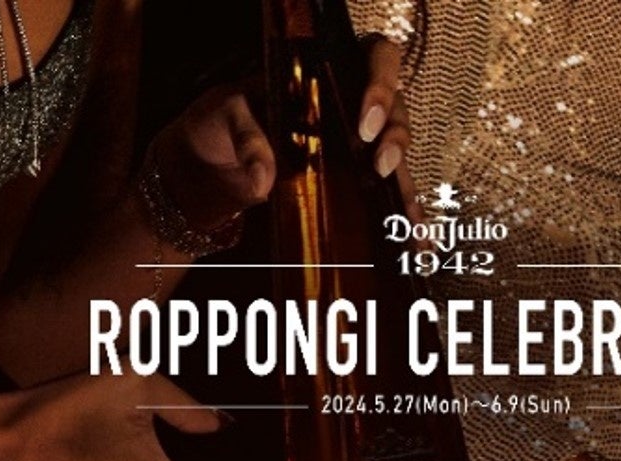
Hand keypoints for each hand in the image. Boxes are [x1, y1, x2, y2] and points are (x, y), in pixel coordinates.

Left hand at [152, 37, 418, 231]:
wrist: (205, 161)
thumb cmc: (221, 122)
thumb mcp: (226, 117)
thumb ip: (247, 140)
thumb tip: (263, 181)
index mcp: (326, 73)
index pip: (375, 60)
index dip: (380, 87)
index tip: (364, 124)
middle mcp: (350, 105)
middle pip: (396, 111)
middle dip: (395, 138)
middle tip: (380, 165)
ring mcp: (354, 145)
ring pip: (397, 156)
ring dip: (407, 186)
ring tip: (411, 220)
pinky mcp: (351, 180)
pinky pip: (385, 192)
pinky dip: (401, 215)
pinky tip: (415, 240)